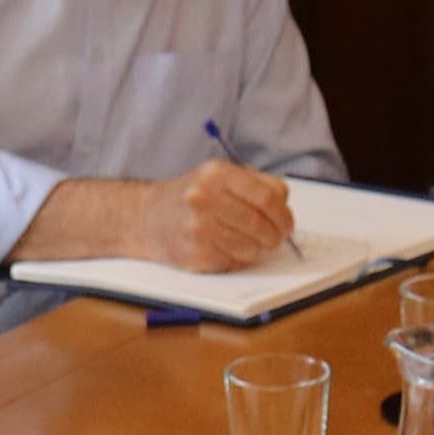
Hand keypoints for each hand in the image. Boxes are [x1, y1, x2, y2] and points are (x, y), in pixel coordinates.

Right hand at [145, 160, 296, 273]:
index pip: (266, 197)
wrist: (146, 218)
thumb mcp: (218, 177)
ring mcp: (197, 228)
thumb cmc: (190, 197)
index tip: (287, 224)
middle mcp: (204, 198)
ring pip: (250, 247)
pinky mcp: (194, 253)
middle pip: (260, 224)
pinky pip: (233, 261)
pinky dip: (238, 258)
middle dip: (275, 235)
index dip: (283, 214)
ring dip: (257, 249)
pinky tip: (229, 248)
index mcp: (215, 173)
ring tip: (251, 242)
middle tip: (277, 237)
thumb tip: (284, 204)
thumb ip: (255, 184)